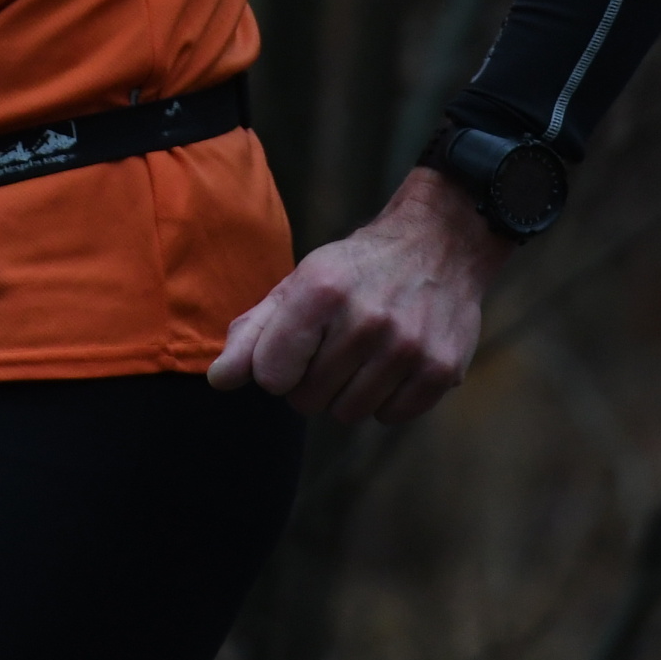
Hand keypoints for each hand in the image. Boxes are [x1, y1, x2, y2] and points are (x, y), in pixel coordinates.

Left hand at [206, 165, 517, 424]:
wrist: (439, 243)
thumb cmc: (354, 270)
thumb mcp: (299, 284)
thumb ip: (253, 333)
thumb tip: (220, 381)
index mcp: (321, 292)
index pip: (270, 376)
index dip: (277, 367)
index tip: (295, 347)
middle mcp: (366, 320)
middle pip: (307, 400)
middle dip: (313, 380)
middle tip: (336, 344)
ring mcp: (408, 347)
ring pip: (348, 413)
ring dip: (350, 391)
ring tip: (366, 351)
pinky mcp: (440, 369)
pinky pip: (390, 416)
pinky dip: (388, 398)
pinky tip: (395, 361)